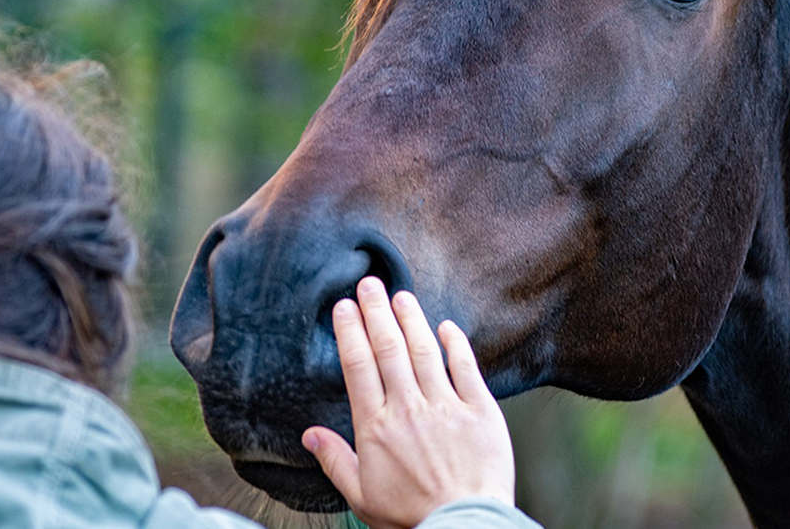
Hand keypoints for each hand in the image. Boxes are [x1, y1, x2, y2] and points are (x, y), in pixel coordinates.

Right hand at [301, 277, 515, 528]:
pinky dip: (456, 344)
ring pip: (424, 351)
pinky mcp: (480, 411)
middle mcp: (409, 409)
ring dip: (411, 319)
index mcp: (376, 428)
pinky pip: (466, 368)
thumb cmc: (411, 517)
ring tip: (400, 295)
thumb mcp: (362, 496)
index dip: (350, 332)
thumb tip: (309, 434)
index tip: (344, 308)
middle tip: (368, 284)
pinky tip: (446, 326)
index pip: (359, 367)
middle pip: (388, 349)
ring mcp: (446, 407)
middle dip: (376, 312)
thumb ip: (335, 460)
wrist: (464, 526)